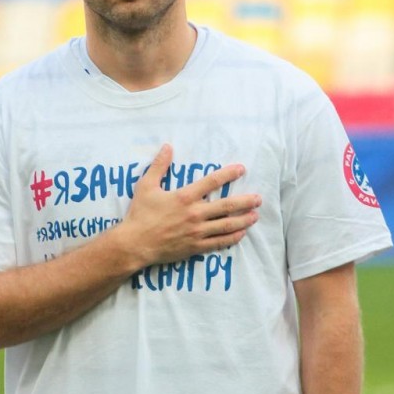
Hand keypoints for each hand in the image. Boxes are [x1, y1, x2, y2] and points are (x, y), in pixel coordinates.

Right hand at [119, 144, 260, 266]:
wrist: (134, 244)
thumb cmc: (139, 214)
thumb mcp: (146, 186)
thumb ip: (159, 166)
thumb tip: (167, 147)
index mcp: (184, 197)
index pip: (212, 182)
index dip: (229, 174)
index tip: (241, 169)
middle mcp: (194, 214)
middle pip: (227, 206)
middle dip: (245, 201)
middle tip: (258, 199)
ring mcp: (196, 232)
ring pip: (226, 225)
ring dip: (243, 220)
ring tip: (255, 216)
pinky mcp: (195, 247)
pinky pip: (218, 243)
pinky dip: (231, 238)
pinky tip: (241, 234)